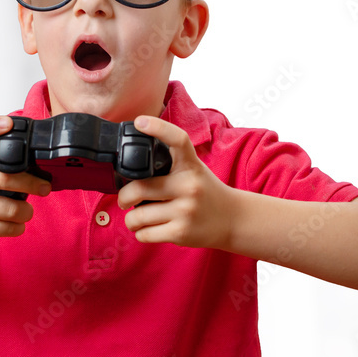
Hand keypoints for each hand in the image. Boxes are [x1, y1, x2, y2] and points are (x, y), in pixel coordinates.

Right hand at [0, 116, 50, 242]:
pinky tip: (16, 223)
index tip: (8, 123)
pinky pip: (5, 228)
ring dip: (26, 211)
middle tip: (44, 187)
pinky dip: (18, 227)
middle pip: (5, 178)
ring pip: (10, 209)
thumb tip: (25, 148)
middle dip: (32, 184)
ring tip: (27, 210)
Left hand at [117, 116, 235, 248]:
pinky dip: (140, 232)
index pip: (177, 140)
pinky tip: (149, 228)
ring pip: (137, 216)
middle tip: (124, 199)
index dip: (158, 128)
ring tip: (137, 217)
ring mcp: (185, 210)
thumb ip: (168, 163)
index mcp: (190, 165)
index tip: (139, 122)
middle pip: (139, 188)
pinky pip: (144, 234)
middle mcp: (188, 186)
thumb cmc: (205, 191)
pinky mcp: (181, 233)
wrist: (234, 219)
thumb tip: (131, 162)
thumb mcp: (193, 169)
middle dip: (123, 197)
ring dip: (131, 219)